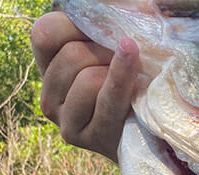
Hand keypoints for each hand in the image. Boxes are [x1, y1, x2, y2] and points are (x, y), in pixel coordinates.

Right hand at [30, 11, 138, 161]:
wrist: (153, 132)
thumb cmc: (137, 81)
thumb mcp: (118, 45)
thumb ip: (108, 20)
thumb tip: (122, 5)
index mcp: (51, 66)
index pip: (45, 32)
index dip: (78, 25)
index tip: (107, 32)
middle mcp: (49, 93)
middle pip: (71, 55)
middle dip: (107, 52)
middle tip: (129, 60)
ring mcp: (62, 118)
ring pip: (88, 77)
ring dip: (118, 73)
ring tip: (134, 83)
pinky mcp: (80, 136)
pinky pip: (104, 96)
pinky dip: (122, 78)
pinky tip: (134, 62)